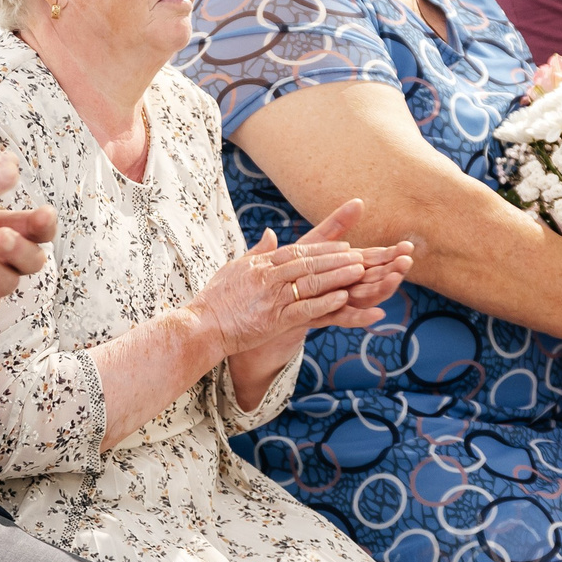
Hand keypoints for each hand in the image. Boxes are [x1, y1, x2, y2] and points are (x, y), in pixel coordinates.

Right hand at [192, 227, 368, 357]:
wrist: (201, 327)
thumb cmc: (215, 300)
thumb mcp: (234, 268)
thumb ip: (257, 251)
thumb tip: (272, 234)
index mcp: (260, 264)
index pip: (298, 251)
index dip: (323, 248)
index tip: (343, 245)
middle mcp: (268, 276)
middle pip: (309, 263)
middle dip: (337, 258)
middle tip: (360, 255)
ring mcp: (272, 298)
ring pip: (312, 282)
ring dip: (338, 276)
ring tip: (360, 271)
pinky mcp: (274, 320)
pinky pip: (305, 309)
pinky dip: (325, 302)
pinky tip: (343, 298)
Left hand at [293, 198, 412, 331]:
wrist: (271, 299)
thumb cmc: (294, 267)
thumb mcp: (315, 242)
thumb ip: (336, 225)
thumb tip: (360, 201)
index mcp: (347, 266)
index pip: (375, 259)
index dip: (391, 253)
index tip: (407, 246)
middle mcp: (348, 284)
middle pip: (376, 278)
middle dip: (393, 270)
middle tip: (406, 261)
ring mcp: (339, 302)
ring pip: (365, 296)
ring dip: (382, 289)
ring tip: (394, 279)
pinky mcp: (326, 316)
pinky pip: (345, 318)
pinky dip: (361, 317)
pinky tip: (377, 314)